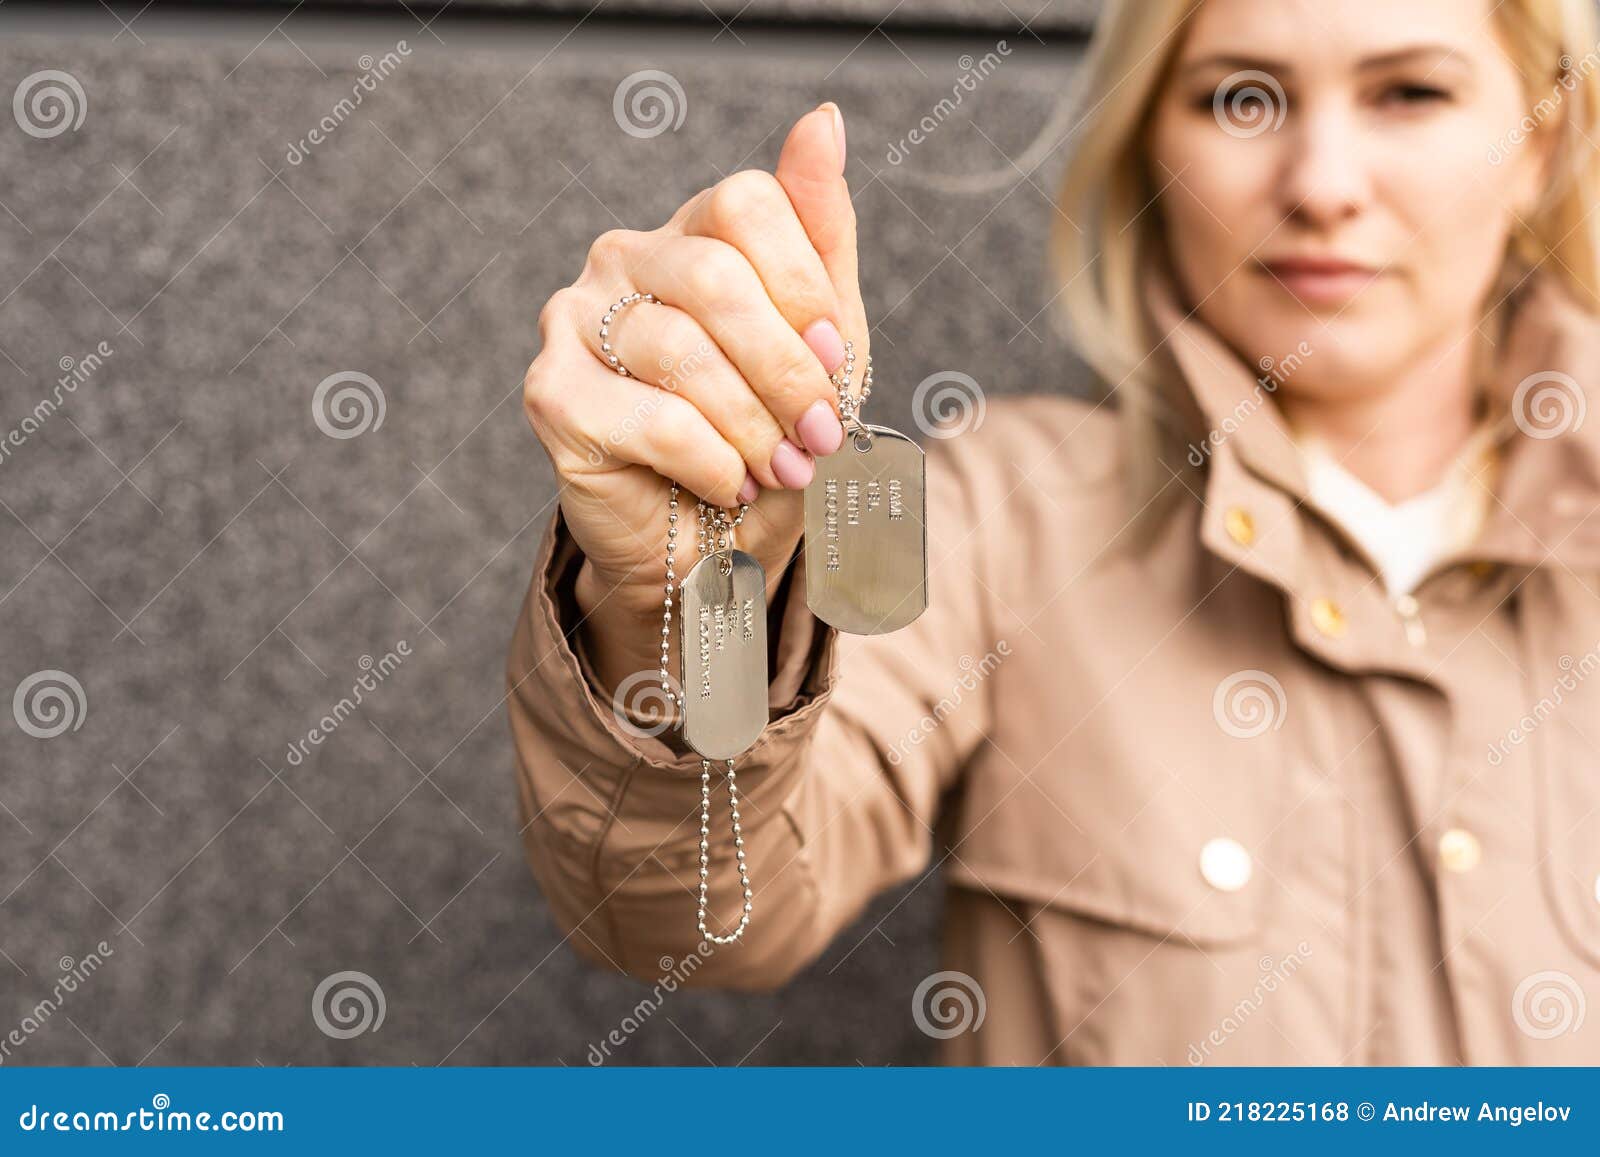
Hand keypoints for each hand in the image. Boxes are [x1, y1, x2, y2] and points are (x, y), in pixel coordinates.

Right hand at [522, 103, 865, 627]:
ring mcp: (574, 320)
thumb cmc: (767, 431)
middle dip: (787, 372)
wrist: (712, 541)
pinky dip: (713, 463)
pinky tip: (727, 484)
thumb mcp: (822, 337)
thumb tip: (823, 118)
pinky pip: (654, 420)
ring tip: (777, 470)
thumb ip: (821, 233)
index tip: (835, 362)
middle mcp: (623, 257)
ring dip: (754, 428)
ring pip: (684, 354)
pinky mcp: (551, 394)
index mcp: (691, 231)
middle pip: (717, 278)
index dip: (805, 290)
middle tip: (818, 437)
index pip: (749, 201)